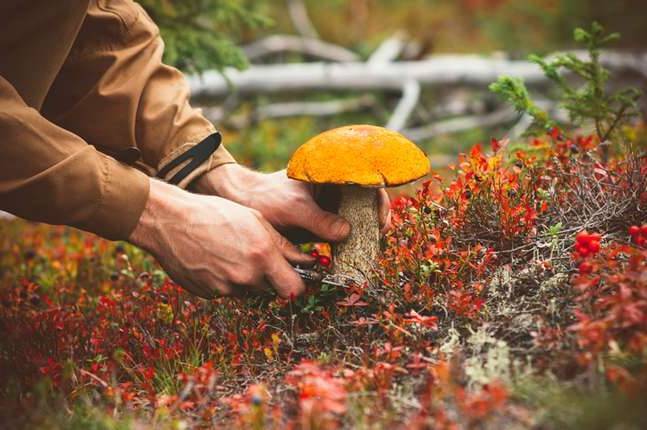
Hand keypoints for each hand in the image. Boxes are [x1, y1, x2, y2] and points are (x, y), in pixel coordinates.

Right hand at [129, 179, 312, 298]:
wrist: (170, 221)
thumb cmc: (215, 213)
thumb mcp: (256, 220)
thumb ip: (284, 245)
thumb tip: (306, 260)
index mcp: (262, 256)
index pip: (295, 289)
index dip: (297, 283)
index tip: (295, 275)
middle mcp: (246, 277)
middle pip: (272, 290)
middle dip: (271, 278)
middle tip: (258, 256)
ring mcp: (226, 288)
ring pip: (249, 291)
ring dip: (248, 278)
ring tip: (232, 252)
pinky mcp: (209, 294)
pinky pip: (227, 291)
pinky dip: (226, 280)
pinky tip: (216, 259)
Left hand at [194, 164, 391, 239]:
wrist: (242, 204)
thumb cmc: (266, 198)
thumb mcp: (293, 209)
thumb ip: (319, 221)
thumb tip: (346, 233)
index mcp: (332, 174)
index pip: (368, 182)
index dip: (380, 201)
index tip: (380, 221)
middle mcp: (335, 188)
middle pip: (367, 202)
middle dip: (374, 221)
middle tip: (376, 239)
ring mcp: (329, 204)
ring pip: (357, 218)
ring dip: (363, 233)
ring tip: (365, 250)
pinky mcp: (322, 221)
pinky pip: (343, 231)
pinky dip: (349, 242)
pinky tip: (350, 254)